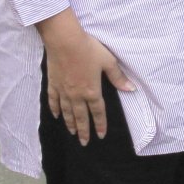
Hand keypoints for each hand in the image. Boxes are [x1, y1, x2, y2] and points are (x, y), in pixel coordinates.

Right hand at [40, 12, 132, 145]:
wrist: (64, 41)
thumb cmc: (88, 49)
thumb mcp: (108, 61)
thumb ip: (118, 78)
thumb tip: (131, 89)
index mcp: (92, 91)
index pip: (98, 112)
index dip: (100, 124)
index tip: (100, 135)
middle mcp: (77, 95)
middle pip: (81, 117)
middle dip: (84, 131)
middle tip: (84, 143)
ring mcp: (63, 91)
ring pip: (67, 112)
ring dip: (70, 124)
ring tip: (72, 133)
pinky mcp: (53, 84)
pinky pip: (53, 101)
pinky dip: (55, 109)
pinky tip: (56, 116)